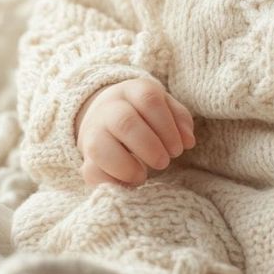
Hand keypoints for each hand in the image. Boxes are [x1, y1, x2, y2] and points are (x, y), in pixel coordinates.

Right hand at [75, 78, 195, 187]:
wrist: (105, 116)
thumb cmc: (144, 114)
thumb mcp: (164, 107)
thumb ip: (179, 120)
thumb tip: (188, 141)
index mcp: (132, 91)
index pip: (149, 99)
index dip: (166, 125)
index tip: (179, 148)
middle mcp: (108, 108)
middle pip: (125, 122)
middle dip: (149, 146)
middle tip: (164, 162)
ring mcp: (92, 132)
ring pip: (99, 146)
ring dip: (126, 166)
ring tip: (143, 176)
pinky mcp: (86, 159)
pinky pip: (91, 172)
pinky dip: (112, 182)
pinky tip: (129, 183)